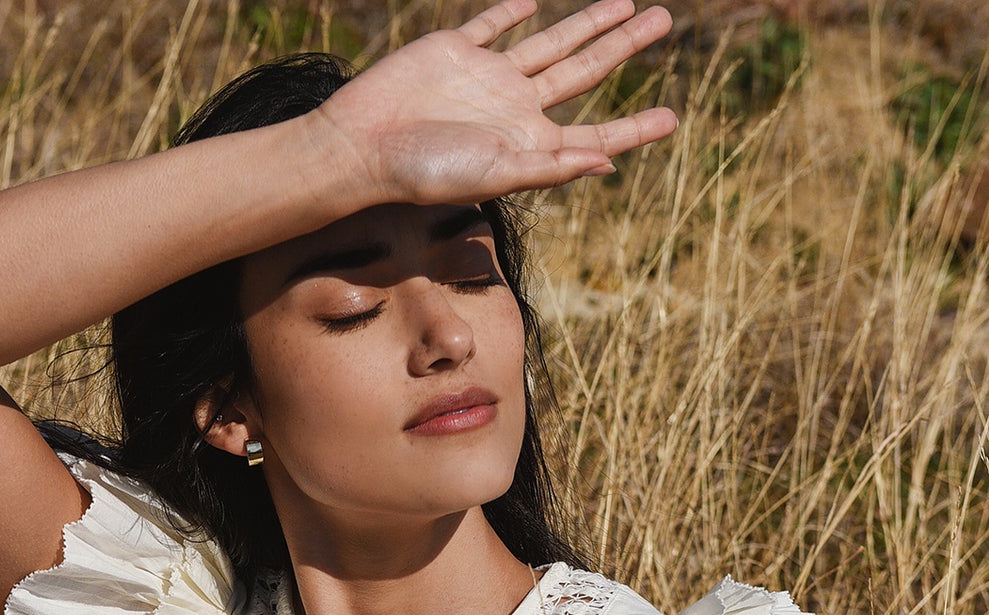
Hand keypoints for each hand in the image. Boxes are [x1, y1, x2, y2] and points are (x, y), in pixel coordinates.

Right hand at [315, 0, 678, 205]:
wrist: (364, 145)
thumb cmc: (426, 172)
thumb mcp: (496, 174)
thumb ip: (551, 167)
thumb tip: (608, 162)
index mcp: (530, 145)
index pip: (594, 133)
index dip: (634, 127)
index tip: (672, 119)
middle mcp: (515, 109)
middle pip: (584, 72)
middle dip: (625, 47)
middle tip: (664, 22)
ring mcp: (488, 78)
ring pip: (553, 43)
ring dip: (590, 24)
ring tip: (627, 4)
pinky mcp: (456, 50)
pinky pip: (494, 25)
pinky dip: (514, 12)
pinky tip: (535, 3)